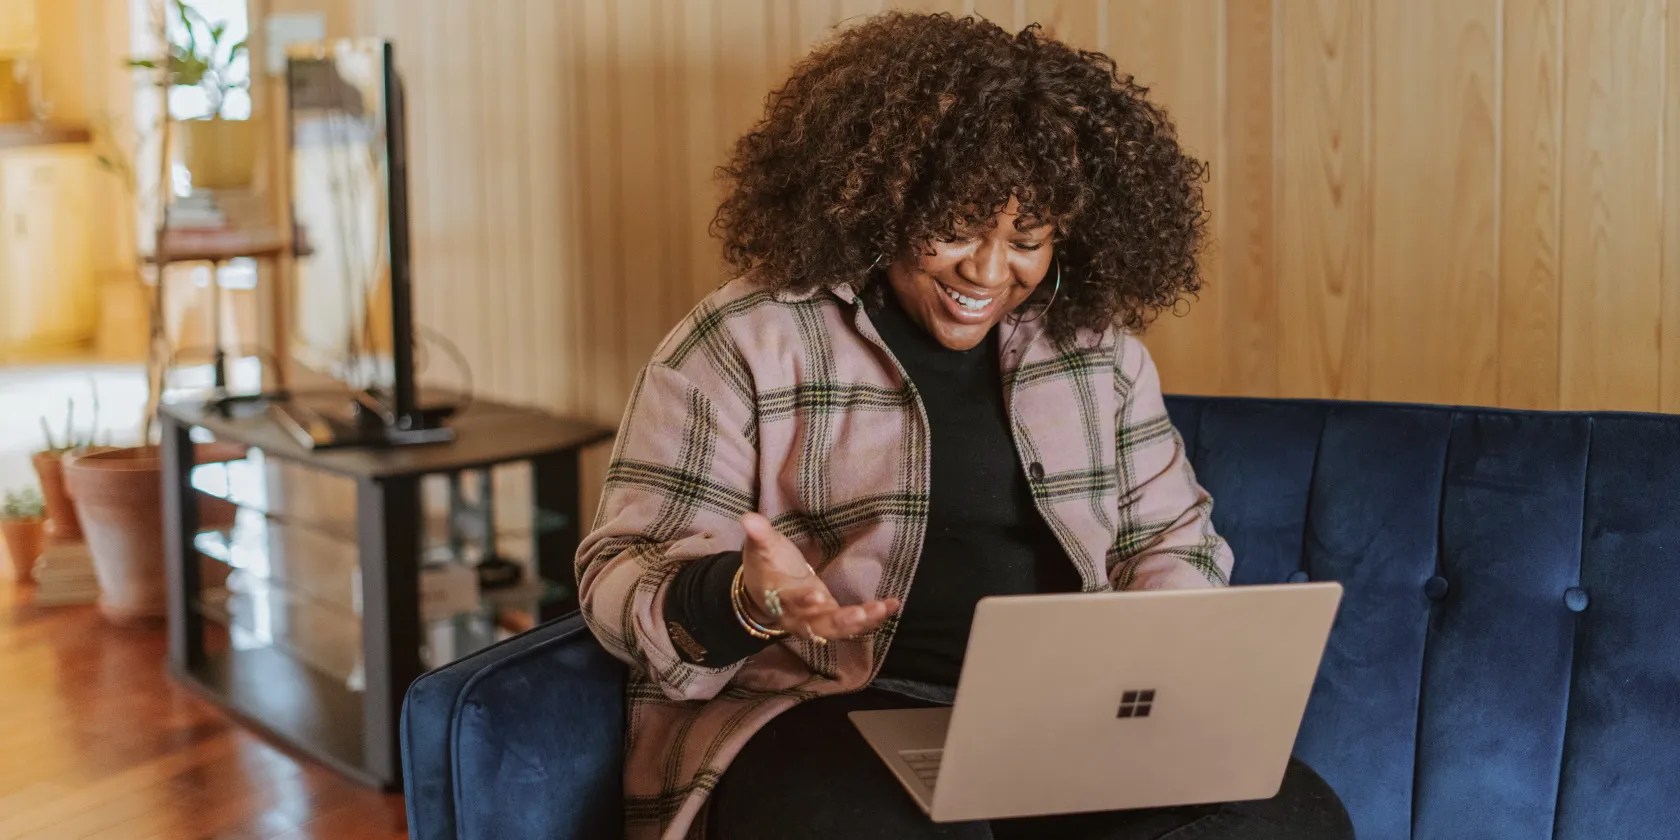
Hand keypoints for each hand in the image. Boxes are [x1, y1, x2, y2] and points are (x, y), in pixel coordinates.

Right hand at [738, 513, 900, 641]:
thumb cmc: (766, 567)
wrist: (763, 594)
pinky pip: (852, 624)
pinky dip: (872, 618)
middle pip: (818, 624)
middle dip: (840, 620)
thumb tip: (748, 517)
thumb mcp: (761, 549)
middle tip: (860, 614)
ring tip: (882, 608)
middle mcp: (798, 616)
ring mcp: (816, 621)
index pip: (790, 600)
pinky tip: (892, 605)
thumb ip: (759, 535)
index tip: (817, 596)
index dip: (802, 601)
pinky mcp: (831, 620)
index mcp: (779, 596)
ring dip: (861, 622)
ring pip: (838, 628)